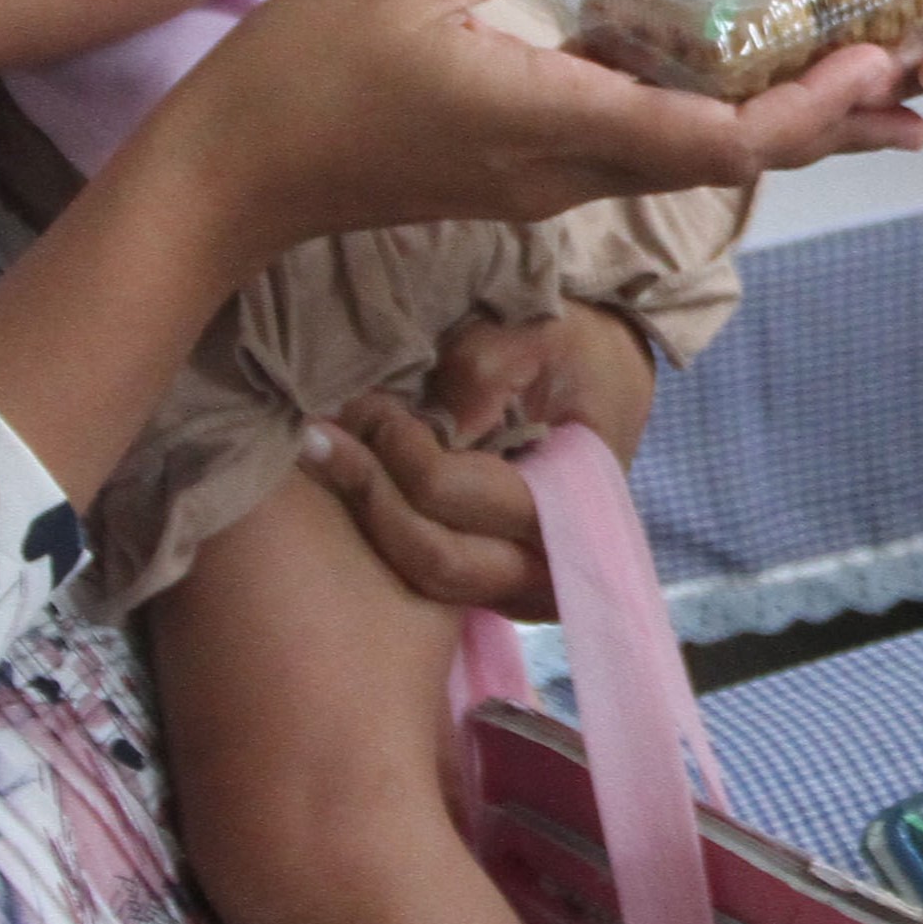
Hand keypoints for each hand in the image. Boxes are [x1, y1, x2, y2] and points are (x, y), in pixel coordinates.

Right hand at [147, 0, 922, 268]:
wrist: (229, 173)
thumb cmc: (311, 61)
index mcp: (558, 120)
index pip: (721, 142)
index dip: (812, 110)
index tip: (878, 60)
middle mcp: (569, 170)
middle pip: (728, 158)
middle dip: (827, 121)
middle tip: (914, 79)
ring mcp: (546, 181)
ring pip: (688, 155)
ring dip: (774, 121)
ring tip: (859, 79)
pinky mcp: (522, 174)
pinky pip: (636, 144)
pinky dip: (703, 113)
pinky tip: (732, 72)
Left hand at [294, 312, 657, 617]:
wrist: (604, 378)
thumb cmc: (573, 353)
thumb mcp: (537, 337)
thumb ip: (482, 372)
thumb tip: (414, 423)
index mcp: (573, 503)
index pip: (454, 494)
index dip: (397, 449)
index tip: (363, 402)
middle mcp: (550, 565)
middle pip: (432, 558)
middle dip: (367, 492)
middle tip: (319, 434)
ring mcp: (518, 586)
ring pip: (418, 580)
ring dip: (362, 516)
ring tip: (319, 453)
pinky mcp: (490, 584)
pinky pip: (417, 578)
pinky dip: (375, 533)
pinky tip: (343, 481)